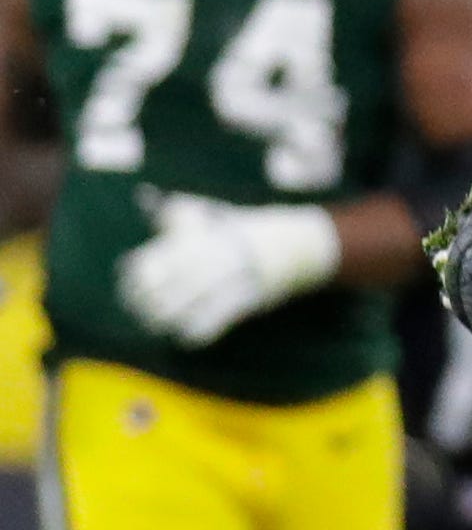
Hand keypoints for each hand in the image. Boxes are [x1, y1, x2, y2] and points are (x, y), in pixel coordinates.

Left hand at [116, 193, 342, 344]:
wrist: (283, 247)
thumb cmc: (235, 229)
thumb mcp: (204, 212)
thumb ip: (171, 211)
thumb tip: (144, 195)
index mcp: (190, 241)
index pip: (145, 268)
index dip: (132, 281)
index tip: (130, 286)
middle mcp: (203, 262)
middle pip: (157, 294)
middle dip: (144, 305)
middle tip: (142, 309)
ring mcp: (223, 284)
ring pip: (177, 313)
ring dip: (163, 322)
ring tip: (158, 323)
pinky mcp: (240, 303)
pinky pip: (206, 327)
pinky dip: (191, 333)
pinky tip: (184, 333)